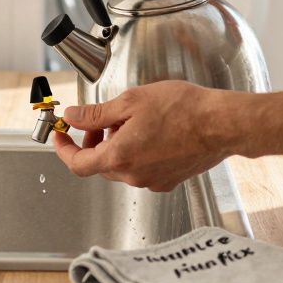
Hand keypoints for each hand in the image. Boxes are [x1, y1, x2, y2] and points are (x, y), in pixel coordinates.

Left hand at [52, 81, 236, 191]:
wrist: (221, 124)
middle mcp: (134, 175)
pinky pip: (141, 169)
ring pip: (121, 167)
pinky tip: (149, 132)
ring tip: (129, 121)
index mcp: (119, 157)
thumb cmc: (183, 109)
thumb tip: (72, 117)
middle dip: (93, 142)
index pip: (78, 164)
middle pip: (99, 165)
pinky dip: (135, 153)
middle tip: (99, 120)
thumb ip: (96, 114)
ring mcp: (152, 181)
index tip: (61, 136)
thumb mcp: (131, 102)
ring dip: (115, 146)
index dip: (64, 149)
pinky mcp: (169, 180)